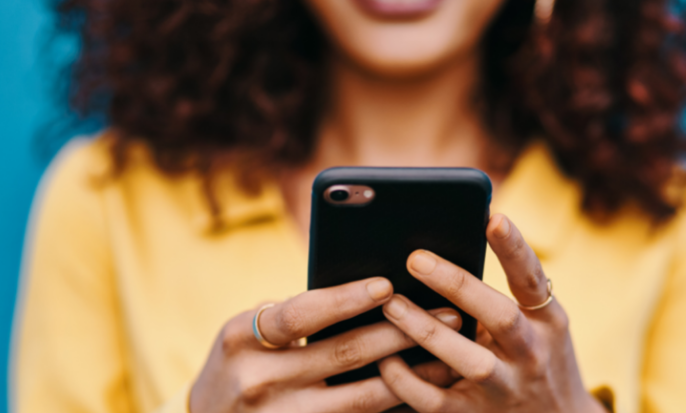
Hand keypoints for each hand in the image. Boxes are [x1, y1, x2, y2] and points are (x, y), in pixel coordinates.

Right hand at [190, 277, 462, 412]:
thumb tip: (366, 291)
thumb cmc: (236, 366)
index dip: (344, 299)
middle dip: (401, 332)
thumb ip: (289, 316)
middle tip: (448, 314)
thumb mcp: (242, 335)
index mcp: (240, 339)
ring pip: (360, 398)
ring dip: (411, 374)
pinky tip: (424, 394)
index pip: (299, 315)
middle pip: (342, 354)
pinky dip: (393, 407)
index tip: (388, 285)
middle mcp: (258, 381)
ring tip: (449, 355)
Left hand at [377, 214, 607, 412]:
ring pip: (468, 362)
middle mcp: (531, 354)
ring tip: (391, 305)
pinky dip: (407, 381)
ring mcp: (505, 389)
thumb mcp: (539, 325)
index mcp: (546, 322)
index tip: (493, 218)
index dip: (515, 248)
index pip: (532, 279)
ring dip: (426, 332)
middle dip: (457, 286)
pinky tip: (385, 359)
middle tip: (415, 258)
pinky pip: (435, 401)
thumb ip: (506, 295)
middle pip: (500, 317)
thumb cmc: (535, 358)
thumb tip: (454, 246)